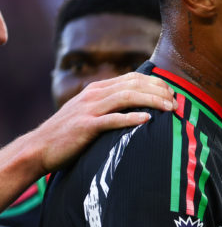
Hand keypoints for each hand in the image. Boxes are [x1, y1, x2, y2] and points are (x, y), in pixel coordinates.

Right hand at [32, 72, 174, 171]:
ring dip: (151, 101)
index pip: (132, 78)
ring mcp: (88, 110)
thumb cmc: (69, 134)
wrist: (39, 147)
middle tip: (177, 103)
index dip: (156, 83)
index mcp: (96, 89)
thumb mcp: (90, 113)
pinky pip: (111, 120)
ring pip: (126, 98)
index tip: (173, 94)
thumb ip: (110, 106)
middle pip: (133, 85)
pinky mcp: (85, 126)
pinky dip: (130, 119)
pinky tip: (147, 121)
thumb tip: (139, 108)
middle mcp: (93, 95)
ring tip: (170, 109)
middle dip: (159, 91)